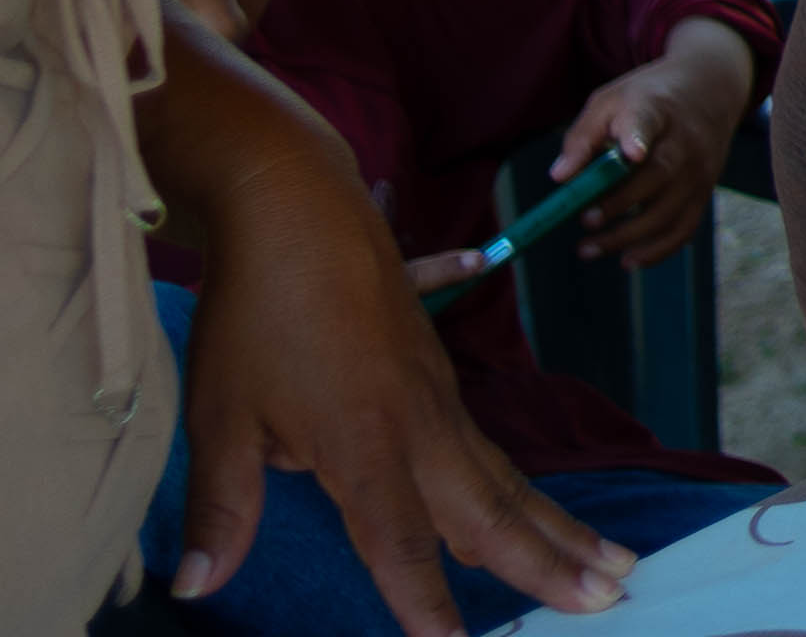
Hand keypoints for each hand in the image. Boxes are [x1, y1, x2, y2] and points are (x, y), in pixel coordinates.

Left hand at [172, 125, 631, 629]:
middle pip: (491, 510)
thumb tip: (193, 586)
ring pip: (504, 479)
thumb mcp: (219, 414)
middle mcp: (418, 425)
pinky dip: (522, 489)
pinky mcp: (435, 378)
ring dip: (557, 527)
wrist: (300, 208)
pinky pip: (488, 449)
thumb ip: (222, 506)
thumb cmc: (254, 313)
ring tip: (611, 563)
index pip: (399, 543)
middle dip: (548, 562)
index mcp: (364, 442)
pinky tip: (540, 508)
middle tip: (609, 600)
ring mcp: (436, 399)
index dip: (425, 604)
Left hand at [547, 18, 764, 263]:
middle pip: (658, 175)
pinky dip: (658, 250)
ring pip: (669, 210)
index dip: (638, 138)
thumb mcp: (610, 101)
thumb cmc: (649, 97)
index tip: (631, 154)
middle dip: (619, 203)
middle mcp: (684, 140)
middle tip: (584, 221)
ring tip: (588, 249)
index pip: (648, 121)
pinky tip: (628, 260)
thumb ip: (583, 137)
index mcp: (654, 108)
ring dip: (629, 236)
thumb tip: (559, 178)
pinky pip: (685, 227)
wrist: (711, 88)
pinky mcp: (705, 190)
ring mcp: (699, 169)